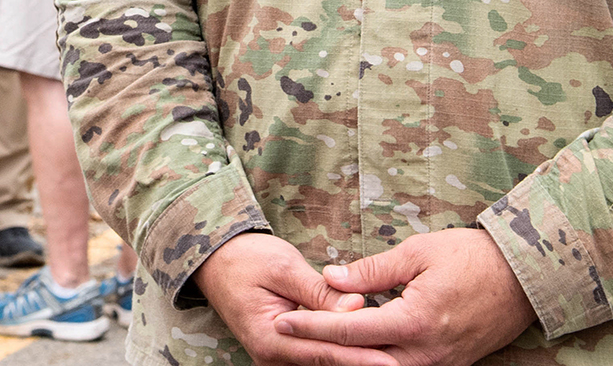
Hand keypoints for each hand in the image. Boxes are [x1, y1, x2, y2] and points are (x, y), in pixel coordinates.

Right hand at [194, 232, 382, 365]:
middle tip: (397, 359)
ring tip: (388, 354)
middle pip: (325, 362)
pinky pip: (314, 355)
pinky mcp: (283, 350)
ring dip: (352, 356)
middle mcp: (271, 356)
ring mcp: (276, 356)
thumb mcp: (284, 268)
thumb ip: (320, 292)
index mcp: (269, 337)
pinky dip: (338, 351)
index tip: (391, 360)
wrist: (215, 260)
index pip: (324, 352)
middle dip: (361, 361)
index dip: (360, 356)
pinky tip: (364, 348)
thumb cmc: (246, 258)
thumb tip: (357, 308)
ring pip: (322, 361)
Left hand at [274, 228, 537, 365]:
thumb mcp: (417, 253)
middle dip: (323, 351)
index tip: (282, 323)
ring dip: (349, 359)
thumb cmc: (471, 257)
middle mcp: (426, 352)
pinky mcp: (447, 365)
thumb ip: (371, 271)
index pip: (351, 329)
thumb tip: (330, 277)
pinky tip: (355, 349)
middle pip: (361, 361)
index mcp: (415, 321)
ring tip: (316, 342)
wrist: (523, 277)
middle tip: (289, 336)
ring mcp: (439, 363)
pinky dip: (376, 360)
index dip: (313, 326)